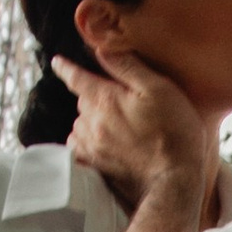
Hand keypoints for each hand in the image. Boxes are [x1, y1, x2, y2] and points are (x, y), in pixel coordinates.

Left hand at [60, 31, 211, 216]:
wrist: (173, 181)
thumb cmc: (174, 132)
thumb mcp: (159, 89)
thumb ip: (128, 67)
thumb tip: (101, 50)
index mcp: (105, 99)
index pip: (76, 77)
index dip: (66, 68)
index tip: (57, 62)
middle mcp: (91, 122)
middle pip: (81, 102)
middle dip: (93, 97)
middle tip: (116, 101)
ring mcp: (91, 147)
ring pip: (79, 126)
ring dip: (89, 121)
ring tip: (110, 124)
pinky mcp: (95, 168)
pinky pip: (77, 150)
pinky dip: (82, 143)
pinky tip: (96, 144)